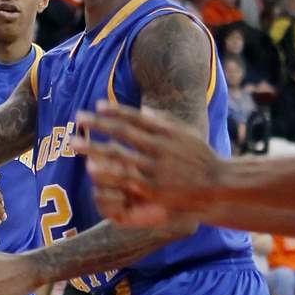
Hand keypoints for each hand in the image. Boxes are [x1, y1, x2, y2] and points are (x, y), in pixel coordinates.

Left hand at [71, 102, 221, 226]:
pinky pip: (125, 178)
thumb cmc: (201, 158)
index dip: (114, 111)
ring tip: (75, 143)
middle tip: (77, 119)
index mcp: (166, 131)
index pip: (135, 117)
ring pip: (119, 155)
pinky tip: (91, 168)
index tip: (96, 105)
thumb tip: (145, 110)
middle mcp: (159, 147)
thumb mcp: (187, 134)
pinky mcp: (153, 189)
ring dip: (95, 148)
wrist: (219, 186)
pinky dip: (107, 172)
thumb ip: (165, 122)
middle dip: (97, 125)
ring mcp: (156, 168)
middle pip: (122, 132)